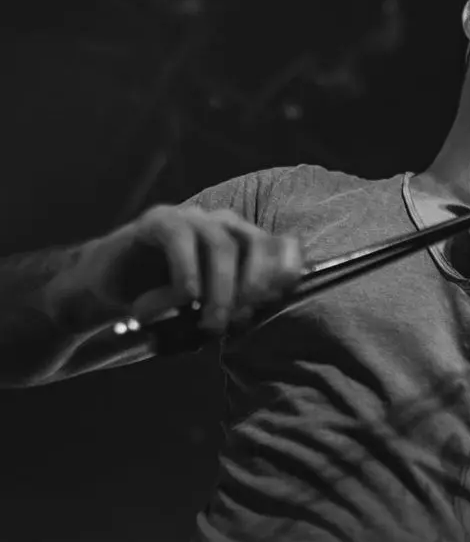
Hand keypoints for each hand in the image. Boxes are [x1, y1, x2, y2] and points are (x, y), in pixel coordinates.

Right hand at [51, 205, 303, 335]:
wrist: (111, 290)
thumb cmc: (168, 304)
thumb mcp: (210, 310)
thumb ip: (237, 308)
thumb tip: (256, 316)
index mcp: (246, 242)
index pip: (284, 247)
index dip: (285, 275)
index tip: (271, 306)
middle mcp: (225, 224)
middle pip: (257, 245)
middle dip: (253, 287)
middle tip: (237, 322)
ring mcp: (193, 218)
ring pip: (222, 245)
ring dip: (221, 289)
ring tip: (209, 323)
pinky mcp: (159, 220)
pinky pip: (181, 240)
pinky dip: (188, 274)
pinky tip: (184, 299)